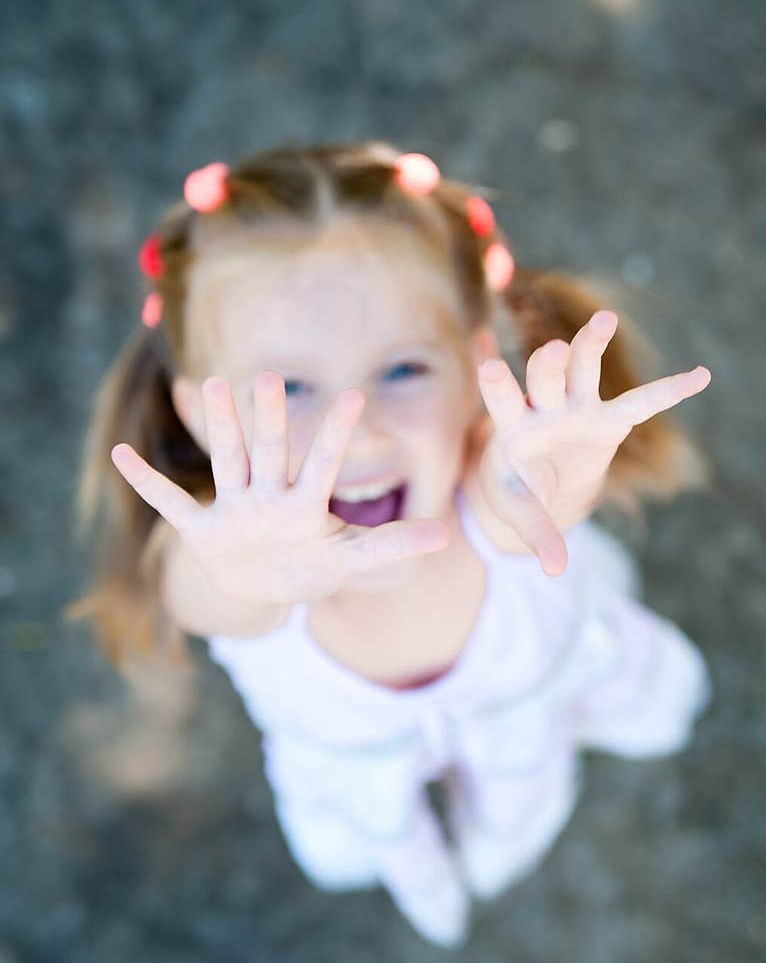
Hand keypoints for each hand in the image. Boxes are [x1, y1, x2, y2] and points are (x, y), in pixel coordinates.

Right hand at [110, 372, 449, 605]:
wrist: (266, 586)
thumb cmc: (314, 566)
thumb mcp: (353, 560)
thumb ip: (394, 545)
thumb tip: (447, 535)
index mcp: (305, 503)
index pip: (323, 464)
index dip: (335, 434)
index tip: (352, 397)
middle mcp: (268, 496)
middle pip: (269, 452)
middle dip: (268, 419)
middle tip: (269, 376)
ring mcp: (234, 510)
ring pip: (226, 463)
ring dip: (216, 429)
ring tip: (204, 384)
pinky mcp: (204, 530)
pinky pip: (172, 504)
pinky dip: (147, 484)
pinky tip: (120, 456)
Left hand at [476, 311, 710, 574]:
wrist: (540, 482)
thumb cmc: (519, 491)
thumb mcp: (521, 512)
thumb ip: (538, 533)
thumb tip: (555, 570)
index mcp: (511, 426)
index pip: (501, 400)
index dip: (498, 385)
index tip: (490, 366)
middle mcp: (543, 406)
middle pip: (544, 377)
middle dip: (549, 365)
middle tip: (553, 350)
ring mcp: (576, 405)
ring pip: (583, 368)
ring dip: (592, 344)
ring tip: (605, 320)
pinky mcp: (608, 417)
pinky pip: (642, 403)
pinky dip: (670, 392)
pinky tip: (701, 376)